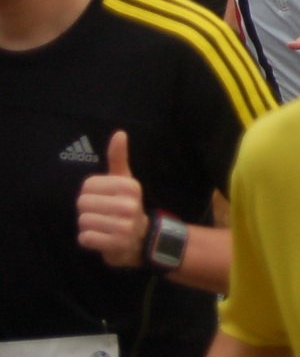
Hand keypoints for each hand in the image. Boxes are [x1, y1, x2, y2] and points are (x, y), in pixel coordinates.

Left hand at [76, 131, 147, 268]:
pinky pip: (85, 238)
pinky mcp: (116, 244)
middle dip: (87, 210)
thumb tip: (119, 133)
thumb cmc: (125, 205)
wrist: (140, 239)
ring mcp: (124, 226)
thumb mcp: (124, 180)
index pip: (87, 185)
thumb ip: (118, 157)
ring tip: (103, 226)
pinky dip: (89, 239)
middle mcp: (130, 205)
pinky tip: (102, 237)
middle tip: (102, 213)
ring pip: (83, 221)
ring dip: (88, 225)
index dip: (90, 193)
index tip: (103, 198)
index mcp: (130, 186)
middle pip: (82, 203)